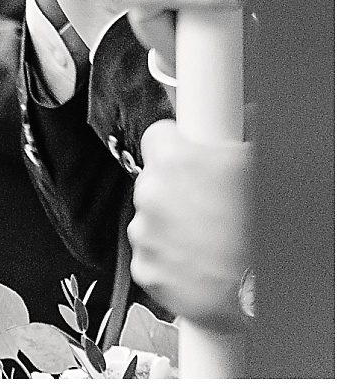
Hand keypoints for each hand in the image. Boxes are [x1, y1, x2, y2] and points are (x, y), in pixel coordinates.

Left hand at [128, 119, 251, 330]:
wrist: (263, 296)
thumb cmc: (267, 234)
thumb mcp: (258, 168)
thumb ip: (243, 137)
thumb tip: (246, 117)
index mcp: (176, 160)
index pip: (158, 136)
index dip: (178, 146)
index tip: (190, 156)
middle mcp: (152, 193)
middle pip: (156, 180)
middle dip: (180, 190)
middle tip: (214, 206)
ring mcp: (145, 233)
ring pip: (152, 219)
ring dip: (174, 226)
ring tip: (213, 240)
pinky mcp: (145, 270)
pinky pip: (153, 256)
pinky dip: (171, 260)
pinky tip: (201, 263)